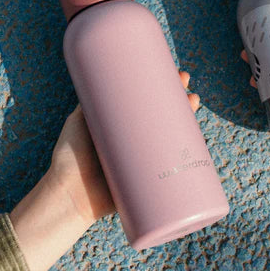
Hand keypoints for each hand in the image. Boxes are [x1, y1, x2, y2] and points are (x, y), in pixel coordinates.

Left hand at [11, 71, 198, 270]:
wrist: (69, 195)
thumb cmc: (69, 159)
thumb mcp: (78, 123)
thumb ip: (89, 103)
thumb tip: (104, 74)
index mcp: (124, 128)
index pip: (149, 104)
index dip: (164, 90)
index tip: (174, 74)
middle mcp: (138, 142)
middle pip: (166, 118)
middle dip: (180, 101)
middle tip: (186, 86)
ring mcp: (145, 161)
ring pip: (174, 139)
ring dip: (188, 121)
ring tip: (193, 103)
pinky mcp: (150, 182)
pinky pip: (174, 169)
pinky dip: (190, 158)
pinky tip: (201, 143)